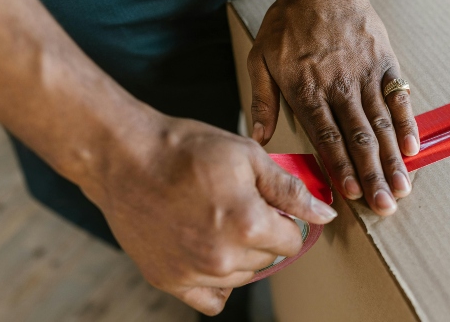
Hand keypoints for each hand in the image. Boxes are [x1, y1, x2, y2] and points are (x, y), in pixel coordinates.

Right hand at [78, 112, 336, 315]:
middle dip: (263, 234)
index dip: (285, 218)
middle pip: (269, 259)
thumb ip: (290, 189)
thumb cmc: (185, 150)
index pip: (293, 240)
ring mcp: (194, 273)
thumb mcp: (247, 156)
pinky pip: (211, 300)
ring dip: (241, 255)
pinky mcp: (169, 281)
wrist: (125, 157)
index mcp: (249, 225)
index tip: (268, 204)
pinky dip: (217, 282)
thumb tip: (324, 215)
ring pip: (243, 276)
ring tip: (217, 221)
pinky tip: (209, 253)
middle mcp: (224, 257)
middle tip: (237, 206)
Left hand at [248, 0, 418, 215]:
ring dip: (392, 160)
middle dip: (372, 175)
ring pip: (381, 125)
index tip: (351, 194)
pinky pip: (398, 99)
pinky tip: (413, 149)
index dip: (340, 167)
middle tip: (384, 205)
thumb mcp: (262, 58)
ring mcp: (365, 77)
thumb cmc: (290, 22)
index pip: (327, 137)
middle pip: (358, 139)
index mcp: (308, 91)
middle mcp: (340, 88)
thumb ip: (262, 100)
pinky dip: (407, 125)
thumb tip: (259, 138)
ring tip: (402, 188)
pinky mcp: (385, 65)